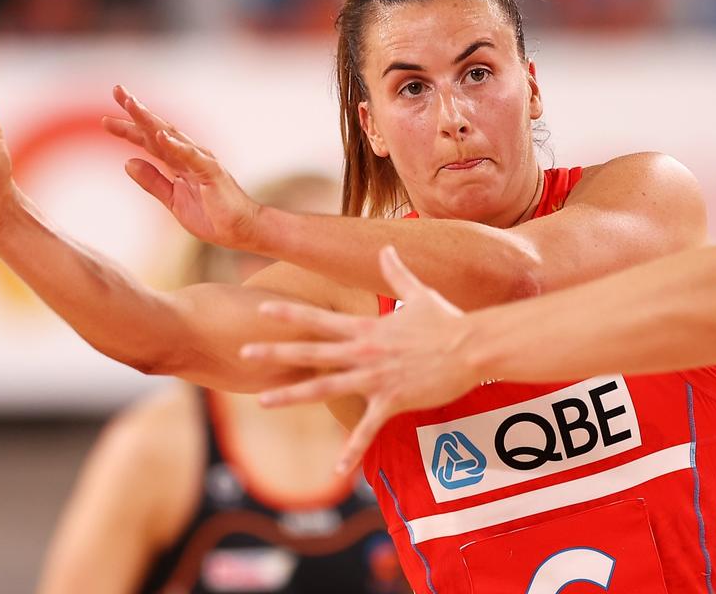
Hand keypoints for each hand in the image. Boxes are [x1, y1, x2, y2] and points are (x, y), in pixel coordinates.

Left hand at [102, 85, 262, 249]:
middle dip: (136, 111)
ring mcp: (201, 161)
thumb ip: (152, 181)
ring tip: (132, 105)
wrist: (241, 231)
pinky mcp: (212, 172)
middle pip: (157, 129)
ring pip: (172, 136)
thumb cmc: (212, 216)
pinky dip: (176, 145)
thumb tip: (127, 162)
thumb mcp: (172, 200)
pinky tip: (161, 136)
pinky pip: (192, 157)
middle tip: (117, 90)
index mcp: (178, 162)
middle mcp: (188, 155)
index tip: (105, 120)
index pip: (149, 141)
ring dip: (151, 120)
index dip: (127, 129)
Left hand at [241, 246, 479, 472]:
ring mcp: (375, 377)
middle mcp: (363, 352)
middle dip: (275, 352)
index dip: (289, 314)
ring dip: (292, 395)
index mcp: (366, 329)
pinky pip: (367, 429)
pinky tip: (338, 469)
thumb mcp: (420, 292)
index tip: (261, 309)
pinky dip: (352, 450)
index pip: (319, 319)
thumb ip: (396, 272)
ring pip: (325, 388)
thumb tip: (388, 245)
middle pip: (311, 351)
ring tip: (263, 402)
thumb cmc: (447, 321)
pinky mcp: (391, 401)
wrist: (472, 347)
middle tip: (243, 351)